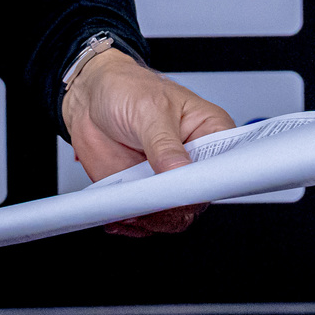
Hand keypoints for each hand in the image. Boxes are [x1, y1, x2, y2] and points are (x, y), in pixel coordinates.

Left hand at [64, 50, 234, 236]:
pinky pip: (148, 221)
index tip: (192, 187)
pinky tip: (120, 216)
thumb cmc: (127, 88)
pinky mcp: (145, 193)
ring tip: (131, 212)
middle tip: (154, 201)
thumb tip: (178, 169)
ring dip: (153, 220)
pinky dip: (133, 225)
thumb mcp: (149, 108)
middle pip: (199, 197)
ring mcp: (168, 179)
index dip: (213, 180)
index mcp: (208, 131)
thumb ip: (163, 142)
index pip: (225, 163)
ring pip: (175, 216)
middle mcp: (192, 160)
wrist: (89, 97)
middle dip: (177, 205)